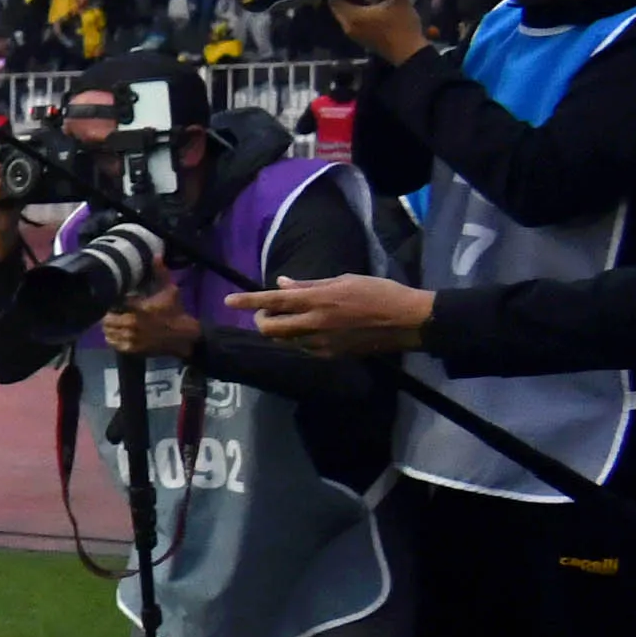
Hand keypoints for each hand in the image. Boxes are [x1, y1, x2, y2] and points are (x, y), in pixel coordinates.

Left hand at [101, 279, 200, 357]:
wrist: (184, 336)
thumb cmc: (175, 311)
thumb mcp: (170, 290)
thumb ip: (161, 272)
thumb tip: (156, 255)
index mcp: (139, 308)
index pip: (113, 304)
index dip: (110, 301)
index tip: (111, 298)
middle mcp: (132, 324)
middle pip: (106, 318)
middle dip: (108, 314)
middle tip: (111, 310)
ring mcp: (131, 338)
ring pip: (107, 331)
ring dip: (108, 326)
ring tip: (113, 320)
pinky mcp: (131, 349)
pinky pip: (112, 343)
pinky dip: (112, 337)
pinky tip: (116, 332)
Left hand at [227, 272, 433, 355]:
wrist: (407, 321)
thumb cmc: (378, 292)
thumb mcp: (343, 280)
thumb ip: (309, 285)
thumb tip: (282, 283)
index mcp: (318, 300)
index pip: (274, 300)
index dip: (248, 301)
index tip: (229, 301)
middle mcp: (315, 323)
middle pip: (270, 329)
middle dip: (261, 320)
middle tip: (267, 311)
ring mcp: (322, 343)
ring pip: (284, 340)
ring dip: (279, 330)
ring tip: (289, 317)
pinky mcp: (331, 355)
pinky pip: (302, 348)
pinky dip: (296, 339)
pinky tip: (307, 329)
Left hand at [326, 0, 428, 65]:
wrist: (409, 54)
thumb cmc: (401, 27)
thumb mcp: (400, 2)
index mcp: (351, 17)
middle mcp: (348, 25)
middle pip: (341, 5)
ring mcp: (355, 32)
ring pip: (350, 11)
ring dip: (357, 0)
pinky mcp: (364, 36)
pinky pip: (358, 18)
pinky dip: (363, 8)